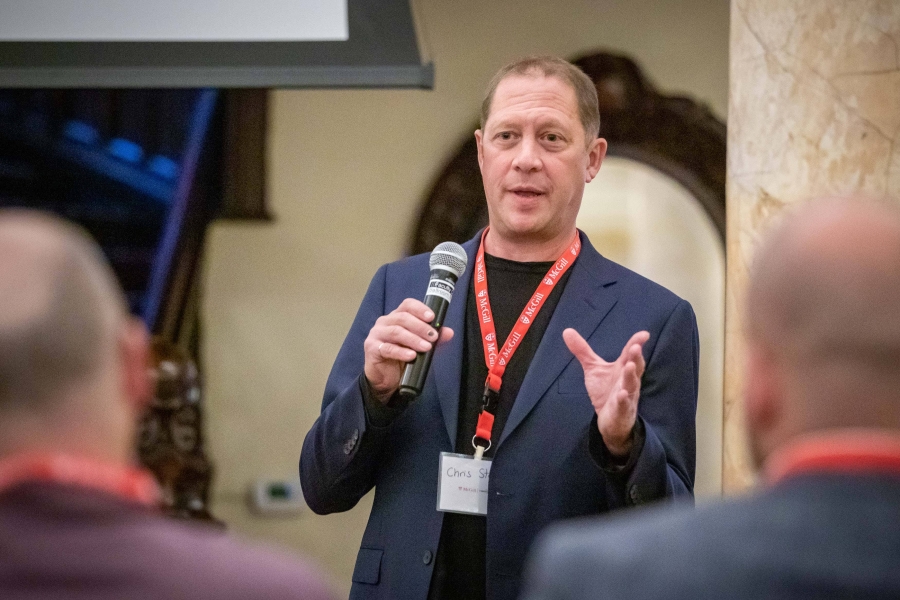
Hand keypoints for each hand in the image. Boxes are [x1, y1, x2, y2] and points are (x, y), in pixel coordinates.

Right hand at [364, 298, 453, 403]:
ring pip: (396, 332)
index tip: (432, 317)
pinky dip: (401, 352)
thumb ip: (433, 338)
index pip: (407, 305)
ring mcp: (377, 334)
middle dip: (420, 327)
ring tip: (426, 347)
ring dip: (413, 339)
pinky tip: (411, 356)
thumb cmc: (401, 358)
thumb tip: (449, 332)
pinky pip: (387, 349)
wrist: (385, 379)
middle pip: (403, 318)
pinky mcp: (372, 348)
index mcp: (396, 317)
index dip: (419, 309)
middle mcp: (385, 322)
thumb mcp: (419, 346)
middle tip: (433, 337)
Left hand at [563, 329, 648, 456]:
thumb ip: (583, 351)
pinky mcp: (621, 410)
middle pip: (634, 367)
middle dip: (635, 357)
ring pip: (631, 385)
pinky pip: (623, 405)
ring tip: (629, 365)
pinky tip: (621, 394)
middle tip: (635, 346)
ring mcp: (626, 396)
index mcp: (622, 369)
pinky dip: (623, 400)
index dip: (636, 343)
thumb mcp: (593, 369)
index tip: (644, 334)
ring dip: (630, 375)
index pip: (629, 354)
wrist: (610, 420)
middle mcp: (627, 380)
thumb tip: (567, 330)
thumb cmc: (606, 391)